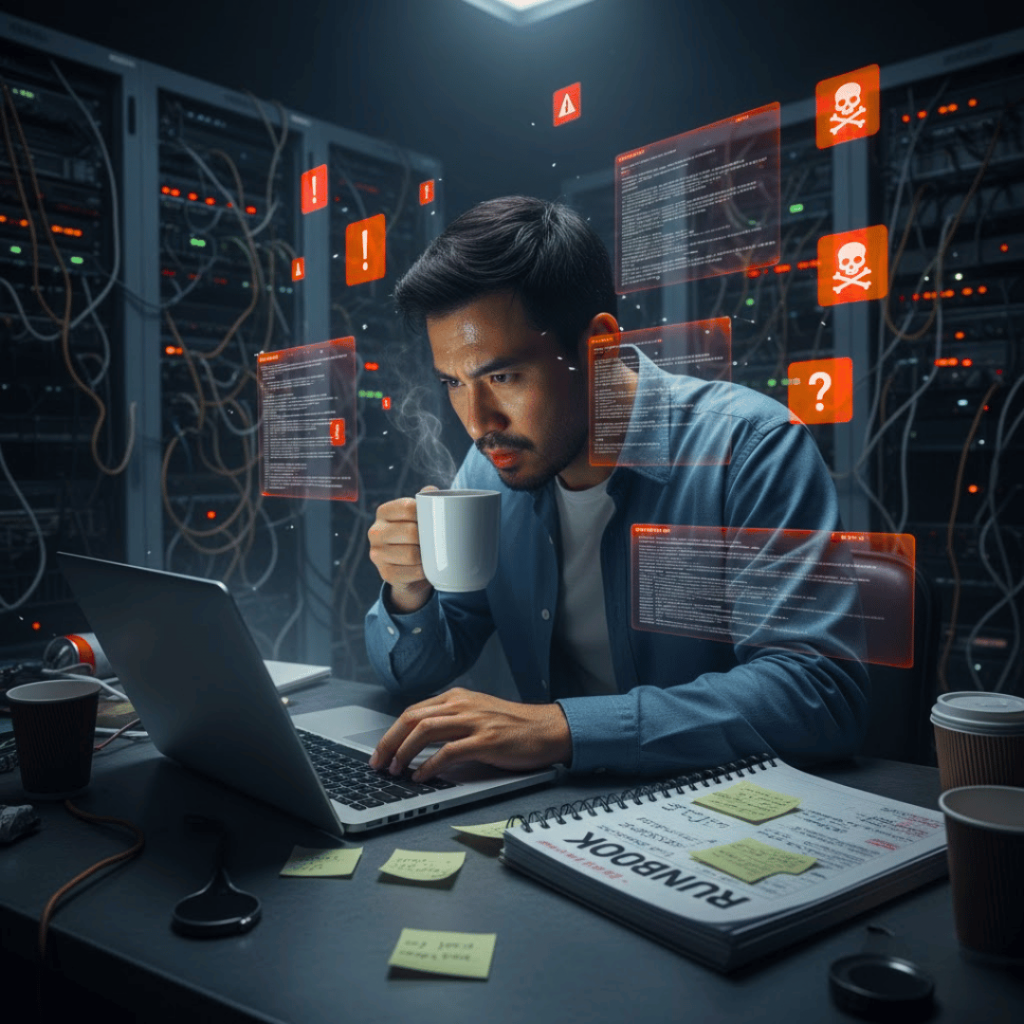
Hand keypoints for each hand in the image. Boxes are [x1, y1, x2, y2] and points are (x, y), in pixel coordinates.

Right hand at [367, 486, 437, 613]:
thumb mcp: (421, 517)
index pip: (408, 508)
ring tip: (433, 554)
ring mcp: (377, 554)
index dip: (427, 515)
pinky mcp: (385, 573)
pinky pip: (411, 573)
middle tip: (438, 541)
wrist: (411, 569)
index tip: (436, 521)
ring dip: (427, 557)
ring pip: (411, 555)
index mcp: (384, 512)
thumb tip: (432, 490)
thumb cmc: (419, 536)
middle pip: (411, 532)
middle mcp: (375, 532)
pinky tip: (426, 568)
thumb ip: (427, 500)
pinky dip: (423, 572)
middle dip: (428, 538)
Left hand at [368, 688, 571, 780]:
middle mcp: (462, 705)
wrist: (547, 729)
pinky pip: (448, 752)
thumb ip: (451, 721)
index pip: (413, 711)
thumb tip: (418, 743)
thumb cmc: (513, 726)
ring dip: (404, 753)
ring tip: (395, 770)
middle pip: (412, 719)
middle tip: (378, 763)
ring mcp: (474, 721)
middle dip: (389, 742)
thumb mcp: (477, 714)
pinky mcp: (485, 741)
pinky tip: (421, 777)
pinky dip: (429, 766)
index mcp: (457, 697)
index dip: (391, 733)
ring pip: (425, 731)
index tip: (380, 751)